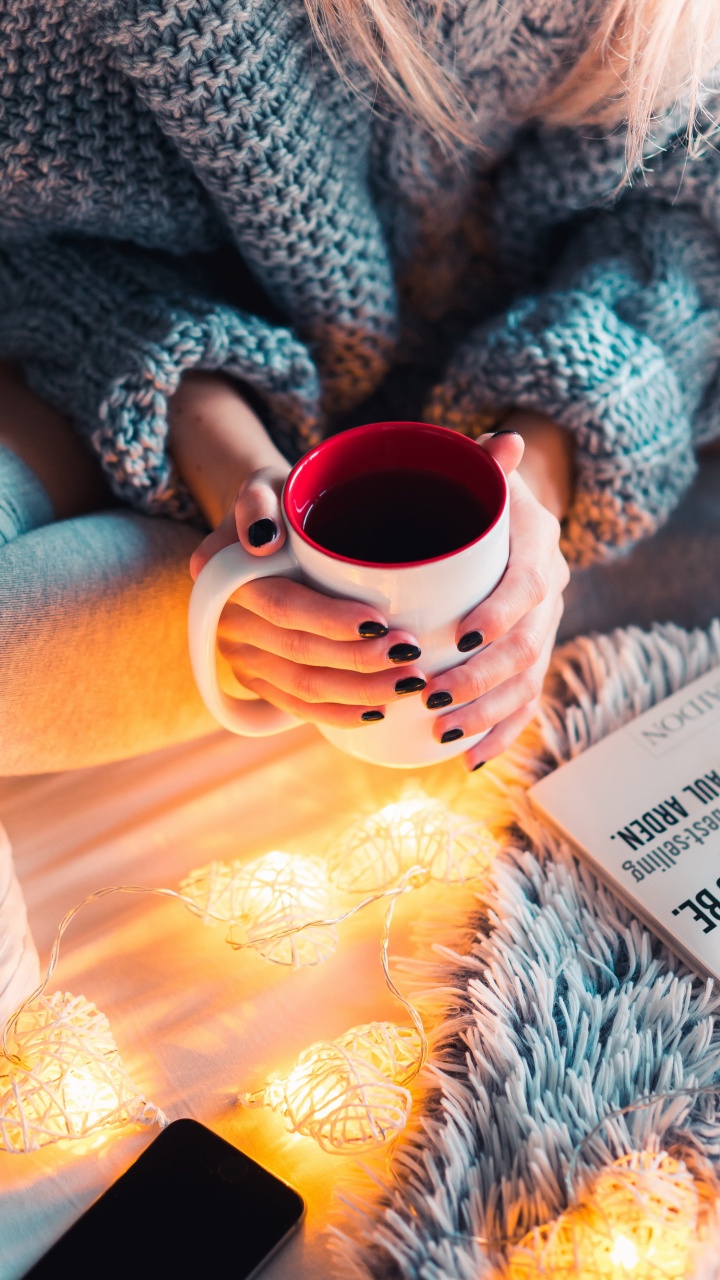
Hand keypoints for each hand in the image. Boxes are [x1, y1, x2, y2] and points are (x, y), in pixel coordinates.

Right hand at [190, 465, 427, 729]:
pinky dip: (338, 714)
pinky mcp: (258, 680)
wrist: (262, 531)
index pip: (284, 606)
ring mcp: (243, 658)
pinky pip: (296, 706)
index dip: (331, 620)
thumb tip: (262, 539)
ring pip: (302, 687)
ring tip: (410, 684)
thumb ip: (256, 502)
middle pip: (299, 653)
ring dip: (360, 693)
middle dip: (360, 662)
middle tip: (413, 657)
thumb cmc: (278, 504)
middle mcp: (230, 625)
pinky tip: (377, 713)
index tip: (380, 623)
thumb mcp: (265, 486)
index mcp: (230, 579)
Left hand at [420, 427, 570, 769]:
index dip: (501, 612)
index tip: (462, 635)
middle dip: (481, 679)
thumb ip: (483, 461)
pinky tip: (469, 759)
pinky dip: (500, 734)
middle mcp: (550, 595)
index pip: (531, 584)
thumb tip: (504, 443)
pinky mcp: (527, 660)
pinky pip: (524, 704)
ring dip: (486, 714)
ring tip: (442, 732)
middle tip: (432, 696)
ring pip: (526, 684)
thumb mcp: (478, 471)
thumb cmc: (476, 495)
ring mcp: (542, 631)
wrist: (503, 517)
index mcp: (540, 547)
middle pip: (527, 647)